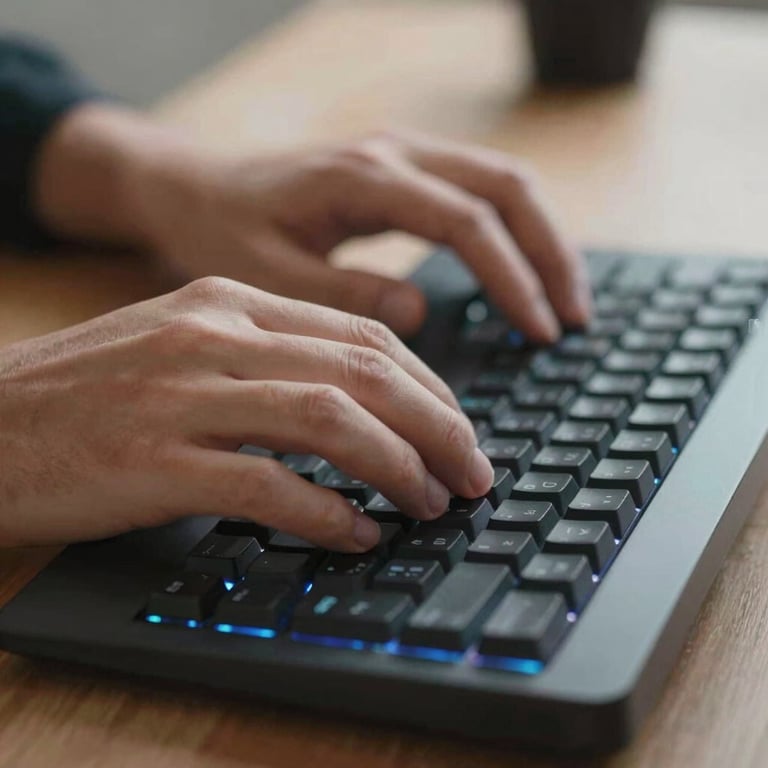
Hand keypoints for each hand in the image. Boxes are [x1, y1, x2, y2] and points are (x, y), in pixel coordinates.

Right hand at [0, 278, 492, 549]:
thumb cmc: (92, 392)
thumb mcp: (185, 346)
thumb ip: (269, 361)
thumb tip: (361, 407)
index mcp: (228, 301)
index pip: (360, 334)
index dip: (427, 385)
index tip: (457, 427)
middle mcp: (213, 334)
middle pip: (363, 370)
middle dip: (437, 425)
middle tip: (473, 471)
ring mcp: (182, 395)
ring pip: (330, 419)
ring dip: (398, 466)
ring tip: (432, 502)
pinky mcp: (154, 461)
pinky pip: (267, 485)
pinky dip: (326, 511)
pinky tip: (357, 532)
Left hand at [35, 106, 590, 341]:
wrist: (192, 188)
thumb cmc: (219, 231)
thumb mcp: (263, 273)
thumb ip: (338, 292)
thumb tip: (418, 310)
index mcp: (362, 178)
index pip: (466, 222)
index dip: (512, 278)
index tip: (539, 332)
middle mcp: (392, 153)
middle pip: (506, 187)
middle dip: (550, 254)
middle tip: (573, 320)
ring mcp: (401, 156)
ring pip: (502, 183)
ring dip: (543, 240)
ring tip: (565, 302)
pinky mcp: (401, 173)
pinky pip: (478, 192)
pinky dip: (513, 233)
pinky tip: (523, 274)